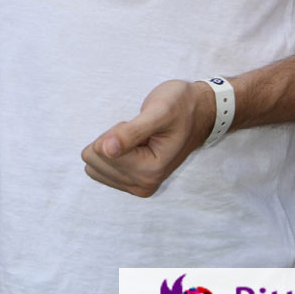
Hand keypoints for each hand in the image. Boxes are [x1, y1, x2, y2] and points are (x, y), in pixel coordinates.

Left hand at [81, 79, 216, 196]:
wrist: (199, 112)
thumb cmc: (180, 107)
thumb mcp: (159, 112)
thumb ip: (132, 132)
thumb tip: (106, 150)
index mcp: (149, 172)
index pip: (101, 152)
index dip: (119, 131)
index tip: (142, 126)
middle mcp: (143, 185)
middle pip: (95, 160)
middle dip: (113, 139)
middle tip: (141, 130)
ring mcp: (137, 186)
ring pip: (95, 166)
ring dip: (113, 145)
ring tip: (140, 137)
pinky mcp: (132, 183)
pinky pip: (100, 169)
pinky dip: (114, 152)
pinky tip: (136, 144)